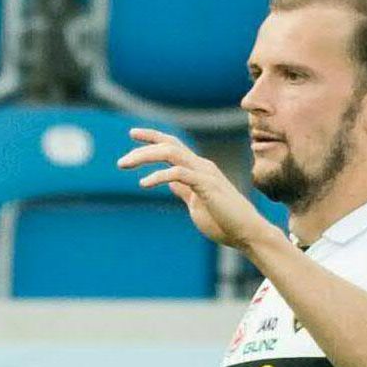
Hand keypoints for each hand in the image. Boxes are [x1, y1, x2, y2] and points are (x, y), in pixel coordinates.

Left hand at [124, 127, 276, 259]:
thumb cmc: (223, 220)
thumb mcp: (196, 202)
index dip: (153, 137)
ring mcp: (206, 174)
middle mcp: (202, 166)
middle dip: (143, 147)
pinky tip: (143, 183)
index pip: (173, 145)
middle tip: (120, 162)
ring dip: (145, 156)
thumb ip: (184, 190)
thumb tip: (170, 183)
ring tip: (124, 165)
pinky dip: (159, 175)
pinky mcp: (208, 186)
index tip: (132, 133)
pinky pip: (179, 174)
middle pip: (169, 145)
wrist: (246, 233)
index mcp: (198, 169)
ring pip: (172, 153)